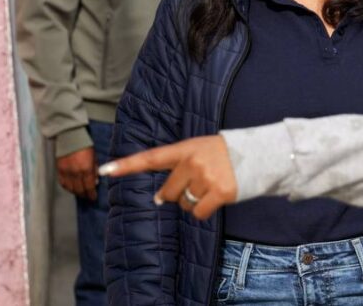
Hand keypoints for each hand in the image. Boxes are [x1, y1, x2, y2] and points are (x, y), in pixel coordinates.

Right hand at [57, 148, 97, 200]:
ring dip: (76, 192)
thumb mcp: (94, 156)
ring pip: (70, 188)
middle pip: (79, 190)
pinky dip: (67, 187)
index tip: (93, 198)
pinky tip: (71, 188)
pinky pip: (62, 183)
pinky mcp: (59, 170)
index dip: (91, 194)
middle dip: (84, 195)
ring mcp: (66, 172)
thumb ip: (95, 169)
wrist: (69, 136)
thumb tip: (96, 181)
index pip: (89, 187)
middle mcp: (76, 173)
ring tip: (80, 193)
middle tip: (88, 197)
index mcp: (86, 169)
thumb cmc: (85, 145)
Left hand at [99, 135, 236, 219]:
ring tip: (212, 185)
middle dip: (178, 193)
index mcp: (185, 149)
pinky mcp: (221, 192)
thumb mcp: (199, 150)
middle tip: (198, 182)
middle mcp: (193, 162)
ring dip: (194, 201)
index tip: (105, 170)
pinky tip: (216, 198)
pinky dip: (204, 210)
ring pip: (184, 204)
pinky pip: (199, 213)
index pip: (150, 158)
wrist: (258, 153)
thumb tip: (159, 199)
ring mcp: (207, 177)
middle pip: (168, 192)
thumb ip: (177, 168)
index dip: (127, 165)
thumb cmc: (223, 154)